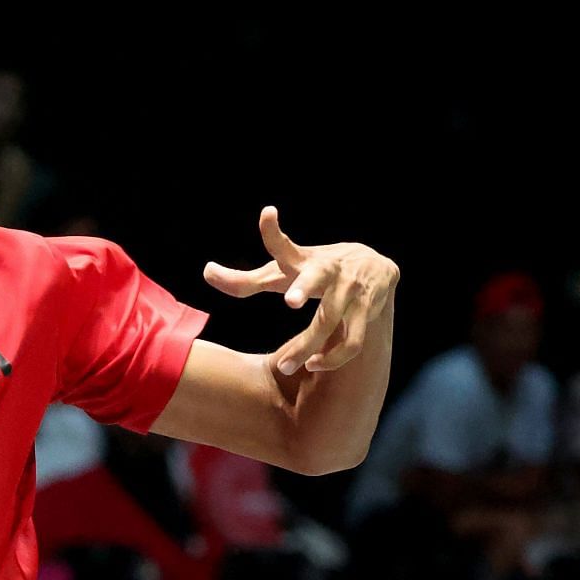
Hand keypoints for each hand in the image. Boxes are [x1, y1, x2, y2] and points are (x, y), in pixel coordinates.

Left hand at [204, 206, 399, 376]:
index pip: (284, 244)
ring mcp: (350, 290)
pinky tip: (314, 366)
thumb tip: (205, 272)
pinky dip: (334, 357)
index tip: (267, 213)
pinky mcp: (368, 311)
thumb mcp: (282, 272)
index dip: (272, 231)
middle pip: (316, 277)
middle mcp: (328, 270)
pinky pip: (352, 340)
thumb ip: (245, 280)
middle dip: (304, 286)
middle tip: (290, 300)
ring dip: (309, 343)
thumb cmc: (313, 272)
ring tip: (285, 366)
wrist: (374, 267)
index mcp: (303, 260)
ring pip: (331, 319)